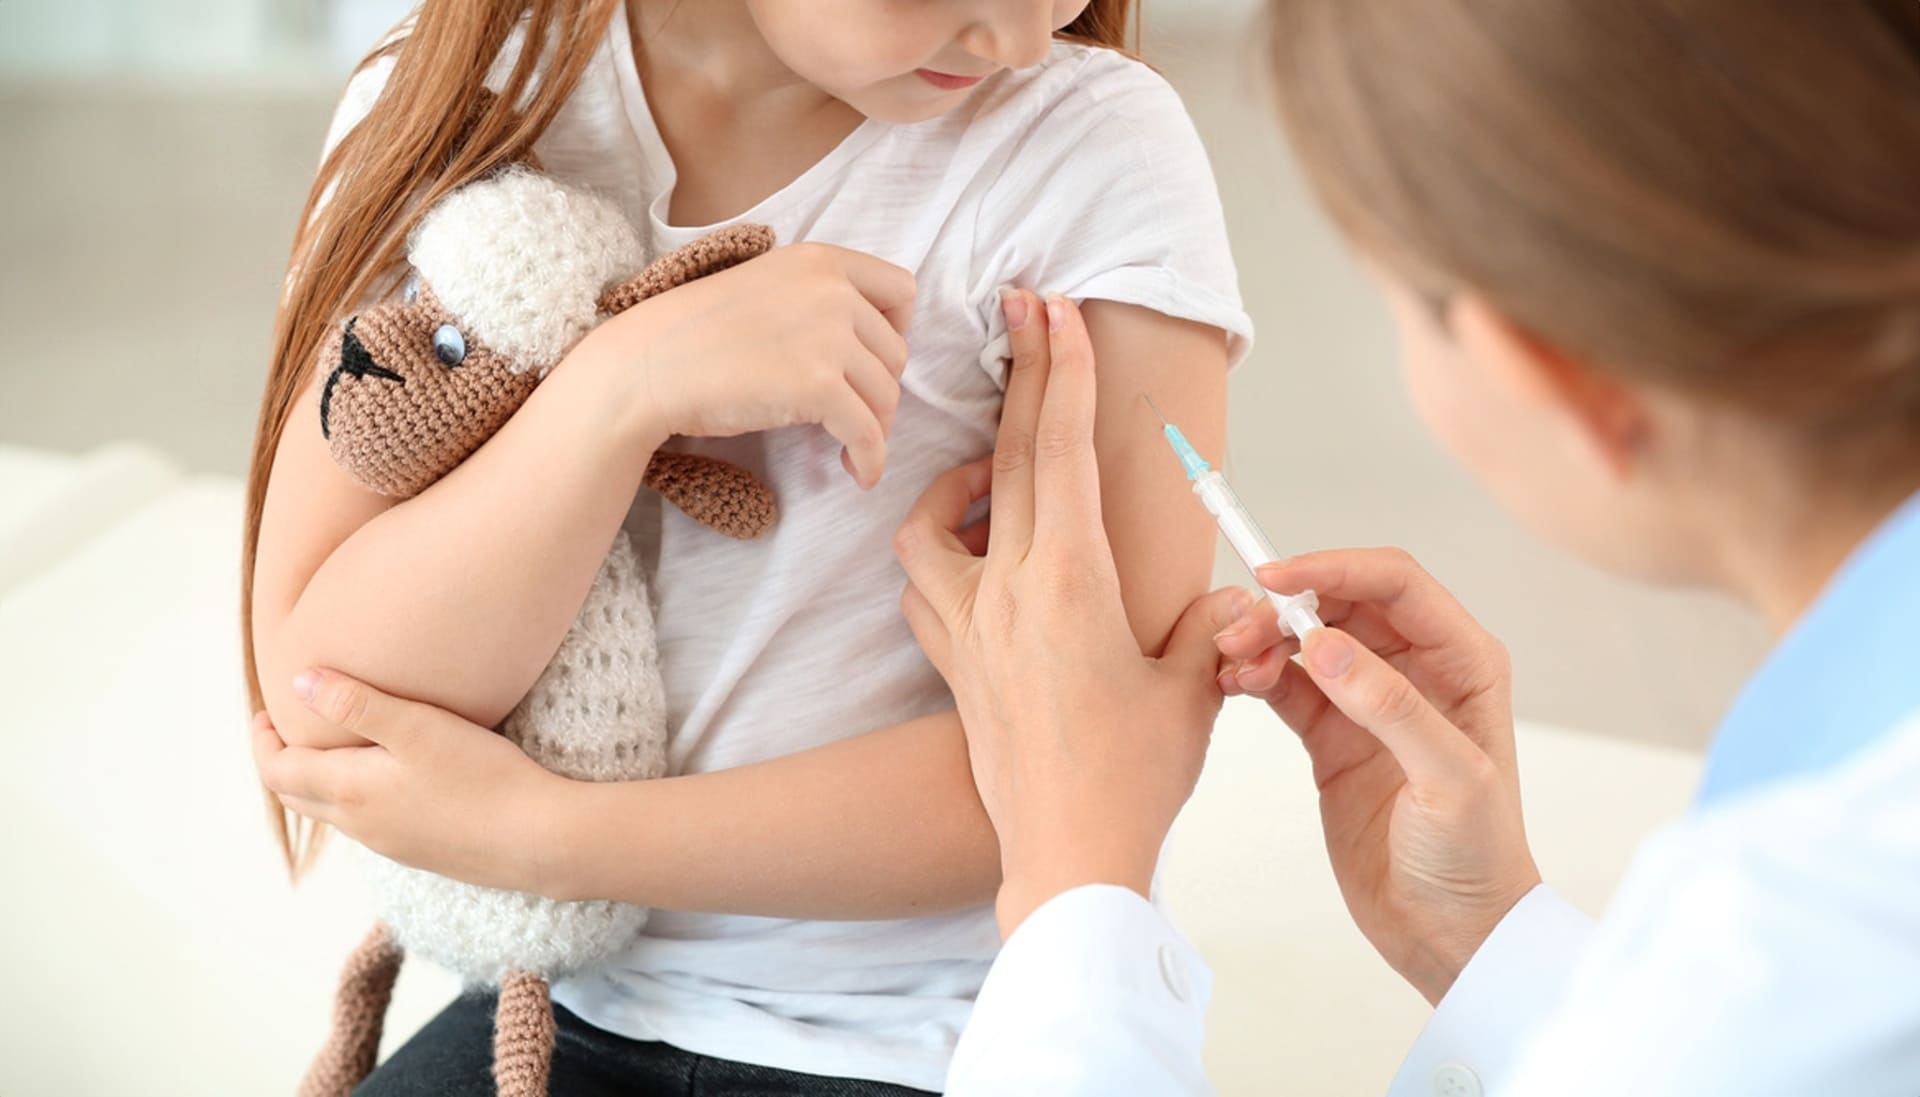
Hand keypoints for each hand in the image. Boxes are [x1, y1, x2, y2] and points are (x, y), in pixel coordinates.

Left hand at [251, 669, 570, 896]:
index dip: (262, 742)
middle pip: (297, 797)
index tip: (266, 712)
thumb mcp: (418, 727)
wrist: (539, 839)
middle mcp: (362, 825)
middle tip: (286, 728)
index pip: (278, 772)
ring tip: (332, 747)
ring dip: (317, 781)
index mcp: (350, 792)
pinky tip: (386, 778)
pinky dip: (352, 798)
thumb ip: (357, 702)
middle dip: (281, 762)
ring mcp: (392, 843)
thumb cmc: (481, 777)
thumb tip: (299, 681)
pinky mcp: (422, 851)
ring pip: (333, 813)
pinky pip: (367, 824)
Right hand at [586, 241, 915, 488]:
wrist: (650, 365)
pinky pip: (869, 432)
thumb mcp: (767, 287)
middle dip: (880, 388)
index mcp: (821, 260)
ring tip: (850, 445)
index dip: (896, 330)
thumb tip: (869, 347)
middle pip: (897, 351)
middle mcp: (832, 291)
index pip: (901, 290)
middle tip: (852, 413)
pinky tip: (859, 472)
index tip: (871, 360)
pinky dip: (871, 459)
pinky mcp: (819, 386)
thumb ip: (817, 299)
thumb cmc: (697, 334)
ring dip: (876, 427)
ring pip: (887, 395)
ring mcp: (828, 337)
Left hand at [894, 290, 1248, 937]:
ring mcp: (967, 628)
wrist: (1064, 857)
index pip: (1059, 452)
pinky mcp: (953, 665)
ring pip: (932, 521)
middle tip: (1019, 309)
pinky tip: (974, 556)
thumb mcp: (1196, 691)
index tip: (1054, 309)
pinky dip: (938, 550)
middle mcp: (1005, 592)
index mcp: (1070, 583)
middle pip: (1003, 459)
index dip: (1061, 372)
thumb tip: (1238, 599)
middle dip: (1018, 376)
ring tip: (995, 470)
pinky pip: (923, 584)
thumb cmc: (1133, 777)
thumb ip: (1215, 627)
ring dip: (960, 477)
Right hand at [1215, 549, 1541, 1002]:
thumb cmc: (1475, 860)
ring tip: (1230, 661)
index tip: (1276, 580)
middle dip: (1288, 604)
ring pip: (1308, 640)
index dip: (1335, 568)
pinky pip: (1287, 683)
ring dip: (1265, 639)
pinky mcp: (1333, 736)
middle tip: (1239, 629)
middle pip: (1342, 602)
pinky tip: (1232, 683)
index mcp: (1462, 663)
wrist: (1450, 935)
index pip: (1396, 585)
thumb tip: (1327, 645)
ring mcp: (1369, 702)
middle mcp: (1417, 671)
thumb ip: (1391, 708)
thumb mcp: (1448, 781)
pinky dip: (1256, 674)